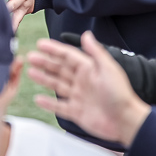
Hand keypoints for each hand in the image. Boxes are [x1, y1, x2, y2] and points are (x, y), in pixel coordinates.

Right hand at [27, 31, 150, 146]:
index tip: (41, 44)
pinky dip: (48, 103)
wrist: (125, 120)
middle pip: (59, 69)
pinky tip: (38, 98)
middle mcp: (82, 81)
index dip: (54, 49)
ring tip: (30, 72)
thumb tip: (86, 34)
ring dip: (44, 78)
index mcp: (89, 69)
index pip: (68, 56)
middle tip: (31, 57)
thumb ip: (95, 52)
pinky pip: (59, 106)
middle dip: (45, 62)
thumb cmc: (120, 94)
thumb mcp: (108, 68)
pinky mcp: (77, 112)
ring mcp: (78, 97)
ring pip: (57, 85)